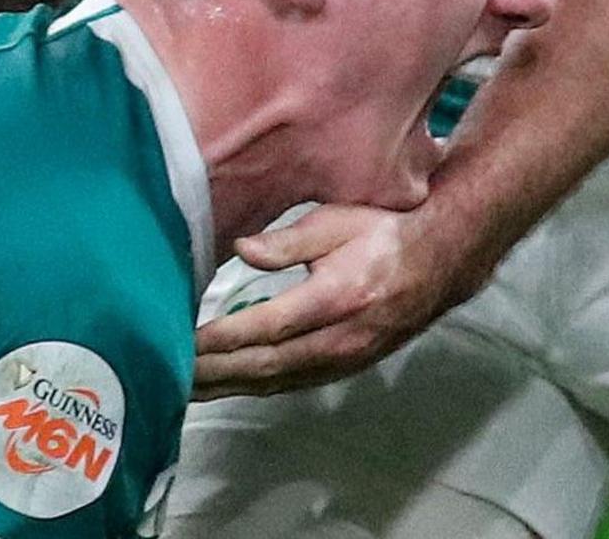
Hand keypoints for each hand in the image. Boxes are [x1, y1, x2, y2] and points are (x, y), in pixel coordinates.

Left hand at [192, 202, 464, 393]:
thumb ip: (287, 241)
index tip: (181, 342)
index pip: (266, 328)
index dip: (221, 340)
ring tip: (185, 388)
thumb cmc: (385, 229)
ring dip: (228, 386)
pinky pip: (293, 383)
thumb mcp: (337, 220)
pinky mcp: (347, 367)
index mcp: (336, 297)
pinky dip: (256, 386)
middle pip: (264, 365)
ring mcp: (346, 359)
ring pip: (276, 381)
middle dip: (213, 373)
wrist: (442, 259)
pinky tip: (229, 385)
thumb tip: (240, 250)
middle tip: (166, 374)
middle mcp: (340, 338)